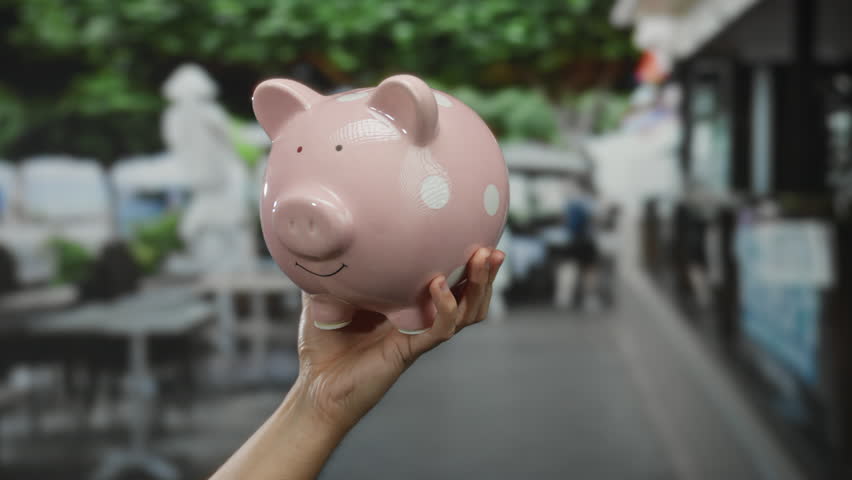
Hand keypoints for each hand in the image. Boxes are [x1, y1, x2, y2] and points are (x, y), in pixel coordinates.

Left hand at [292, 247, 505, 431]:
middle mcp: (420, 321)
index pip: (449, 282)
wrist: (315, 389)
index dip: (466, 264)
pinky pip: (439, 329)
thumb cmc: (321, 346)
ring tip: (482, 259)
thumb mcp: (326, 295)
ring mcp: (418, 336)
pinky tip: (440, 285)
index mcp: (408, 306)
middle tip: (493, 250)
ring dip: (478, 287)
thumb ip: (333, 269)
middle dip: (485, 274)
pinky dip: (446, 307)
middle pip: (468, 297)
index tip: (478, 235)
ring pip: (465, 313)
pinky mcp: (409, 351)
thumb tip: (323, 233)